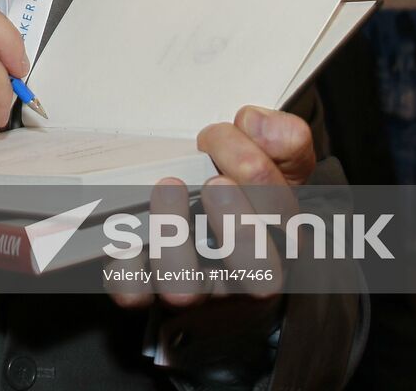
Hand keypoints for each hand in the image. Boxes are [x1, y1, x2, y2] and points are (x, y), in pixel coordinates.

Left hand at [106, 106, 315, 309]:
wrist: (184, 201)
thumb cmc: (229, 185)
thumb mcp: (269, 157)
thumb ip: (280, 135)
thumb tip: (256, 125)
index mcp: (279, 241)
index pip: (288, 230)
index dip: (267, 188)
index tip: (244, 156)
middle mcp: (240, 276)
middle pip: (257, 279)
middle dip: (239, 230)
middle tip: (216, 183)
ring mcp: (192, 287)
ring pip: (187, 289)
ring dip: (176, 236)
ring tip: (168, 188)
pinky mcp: (145, 289)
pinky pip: (133, 291)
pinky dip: (127, 265)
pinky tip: (127, 230)